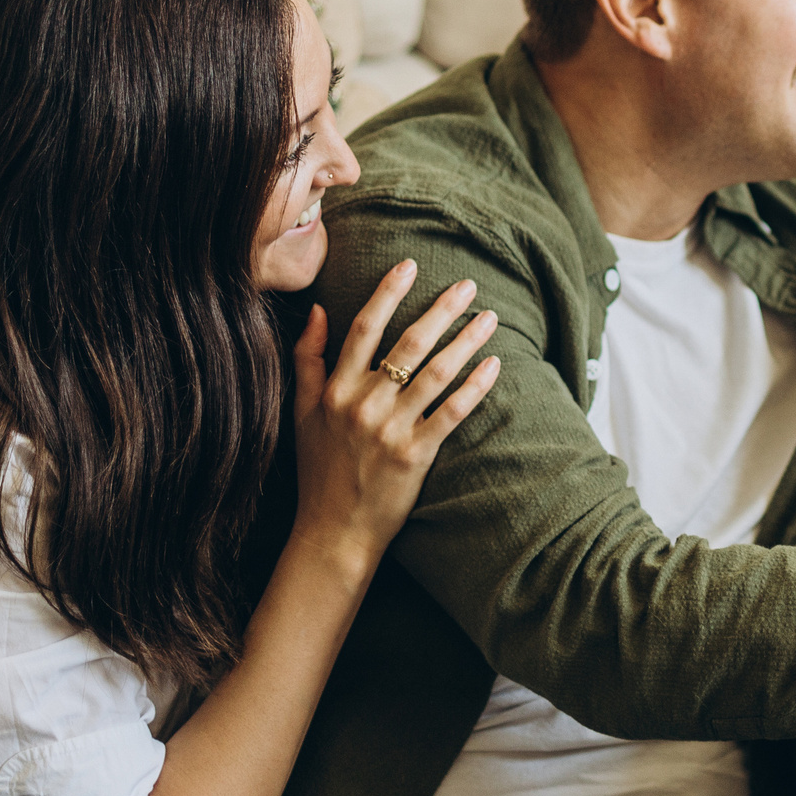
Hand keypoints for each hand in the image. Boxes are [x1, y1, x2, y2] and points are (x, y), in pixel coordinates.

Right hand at [291, 259, 500, 571]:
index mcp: (335, 389)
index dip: (388, 293)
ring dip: (466, 341)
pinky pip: (452, 413)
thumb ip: (306, 360)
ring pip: (436, 374)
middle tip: (467, 284)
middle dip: (440, 309)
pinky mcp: (416, 455)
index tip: (410, 265)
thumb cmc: (319, 469)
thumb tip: (315, 310)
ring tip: (489, 318)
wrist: (333, 530)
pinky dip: (475, 387)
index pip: (363, 328)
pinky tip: (494, 366)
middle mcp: (363, 404)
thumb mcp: (301, 412)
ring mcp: (391, 430)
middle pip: (408, 344)